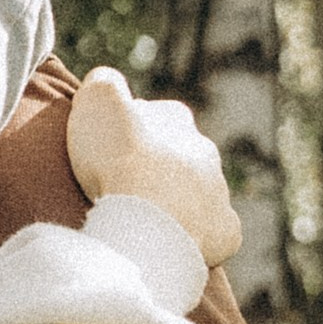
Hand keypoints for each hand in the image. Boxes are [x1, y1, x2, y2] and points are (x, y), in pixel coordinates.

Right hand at [67, 66, 242, 267]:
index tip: (111, 150)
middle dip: (160, 168)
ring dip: (177, 203)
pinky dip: (197, 236)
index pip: (158, 115)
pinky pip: (214, 232)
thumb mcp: (96, 103)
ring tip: (145, 221)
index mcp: (177, 119)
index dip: (133, 131)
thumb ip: (102, 84)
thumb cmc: (118, 161)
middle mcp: (205, 152)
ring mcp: (219, 193)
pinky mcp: (225, 232)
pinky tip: (173, 243)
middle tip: (125, 188)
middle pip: (180, 156)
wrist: (148, 223)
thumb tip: (106, 80)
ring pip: (199, 194)